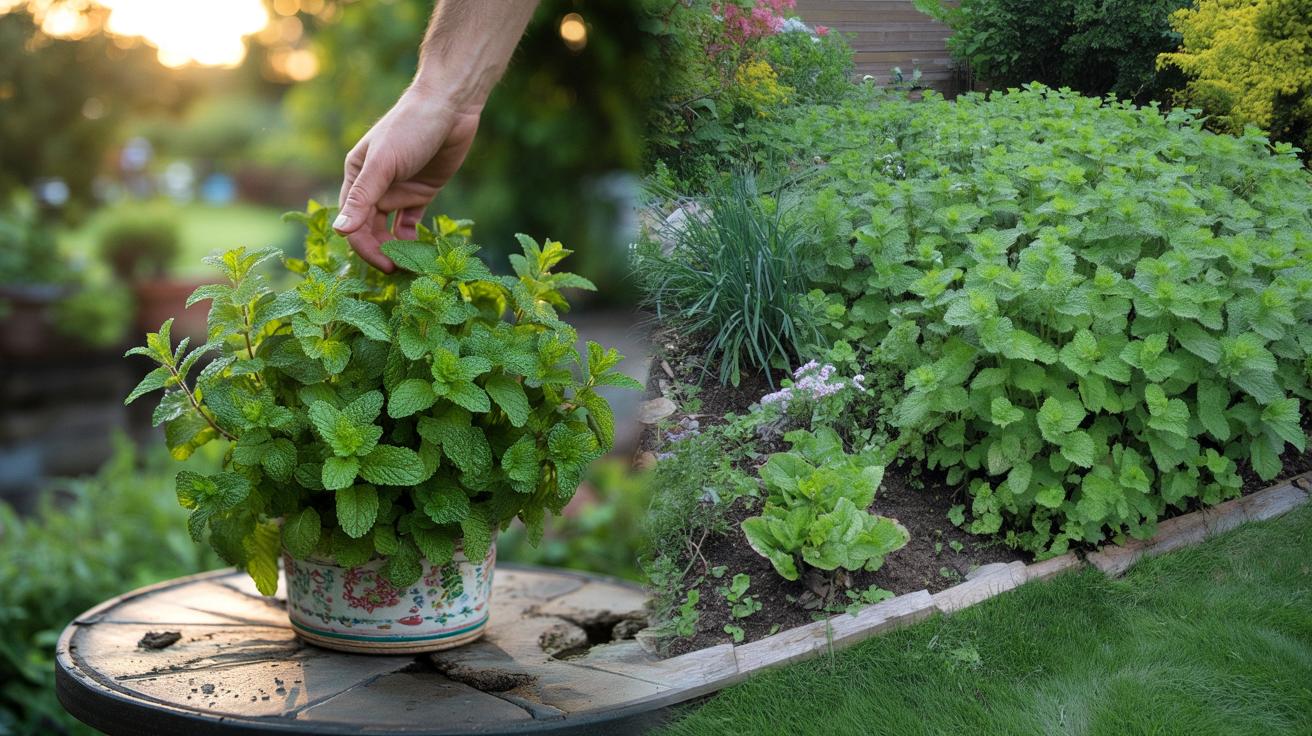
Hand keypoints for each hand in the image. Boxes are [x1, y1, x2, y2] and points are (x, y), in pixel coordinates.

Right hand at [333, 89, 481, 271]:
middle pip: (370, 229)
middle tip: (399, 271)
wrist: (450, 107)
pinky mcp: (421, 192)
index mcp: (357, 176)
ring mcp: (398, 189)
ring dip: (396, 248)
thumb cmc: (410, 128)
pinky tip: (420, 250)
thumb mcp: (383, 164)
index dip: (364, 246)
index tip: (384, 265)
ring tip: (409, 265)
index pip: (353, 221)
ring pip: (389, 229)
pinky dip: (412, 237)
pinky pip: (411, 221)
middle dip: (381, 251)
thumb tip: (339, 231)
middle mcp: (374, 185)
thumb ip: (363, 197)